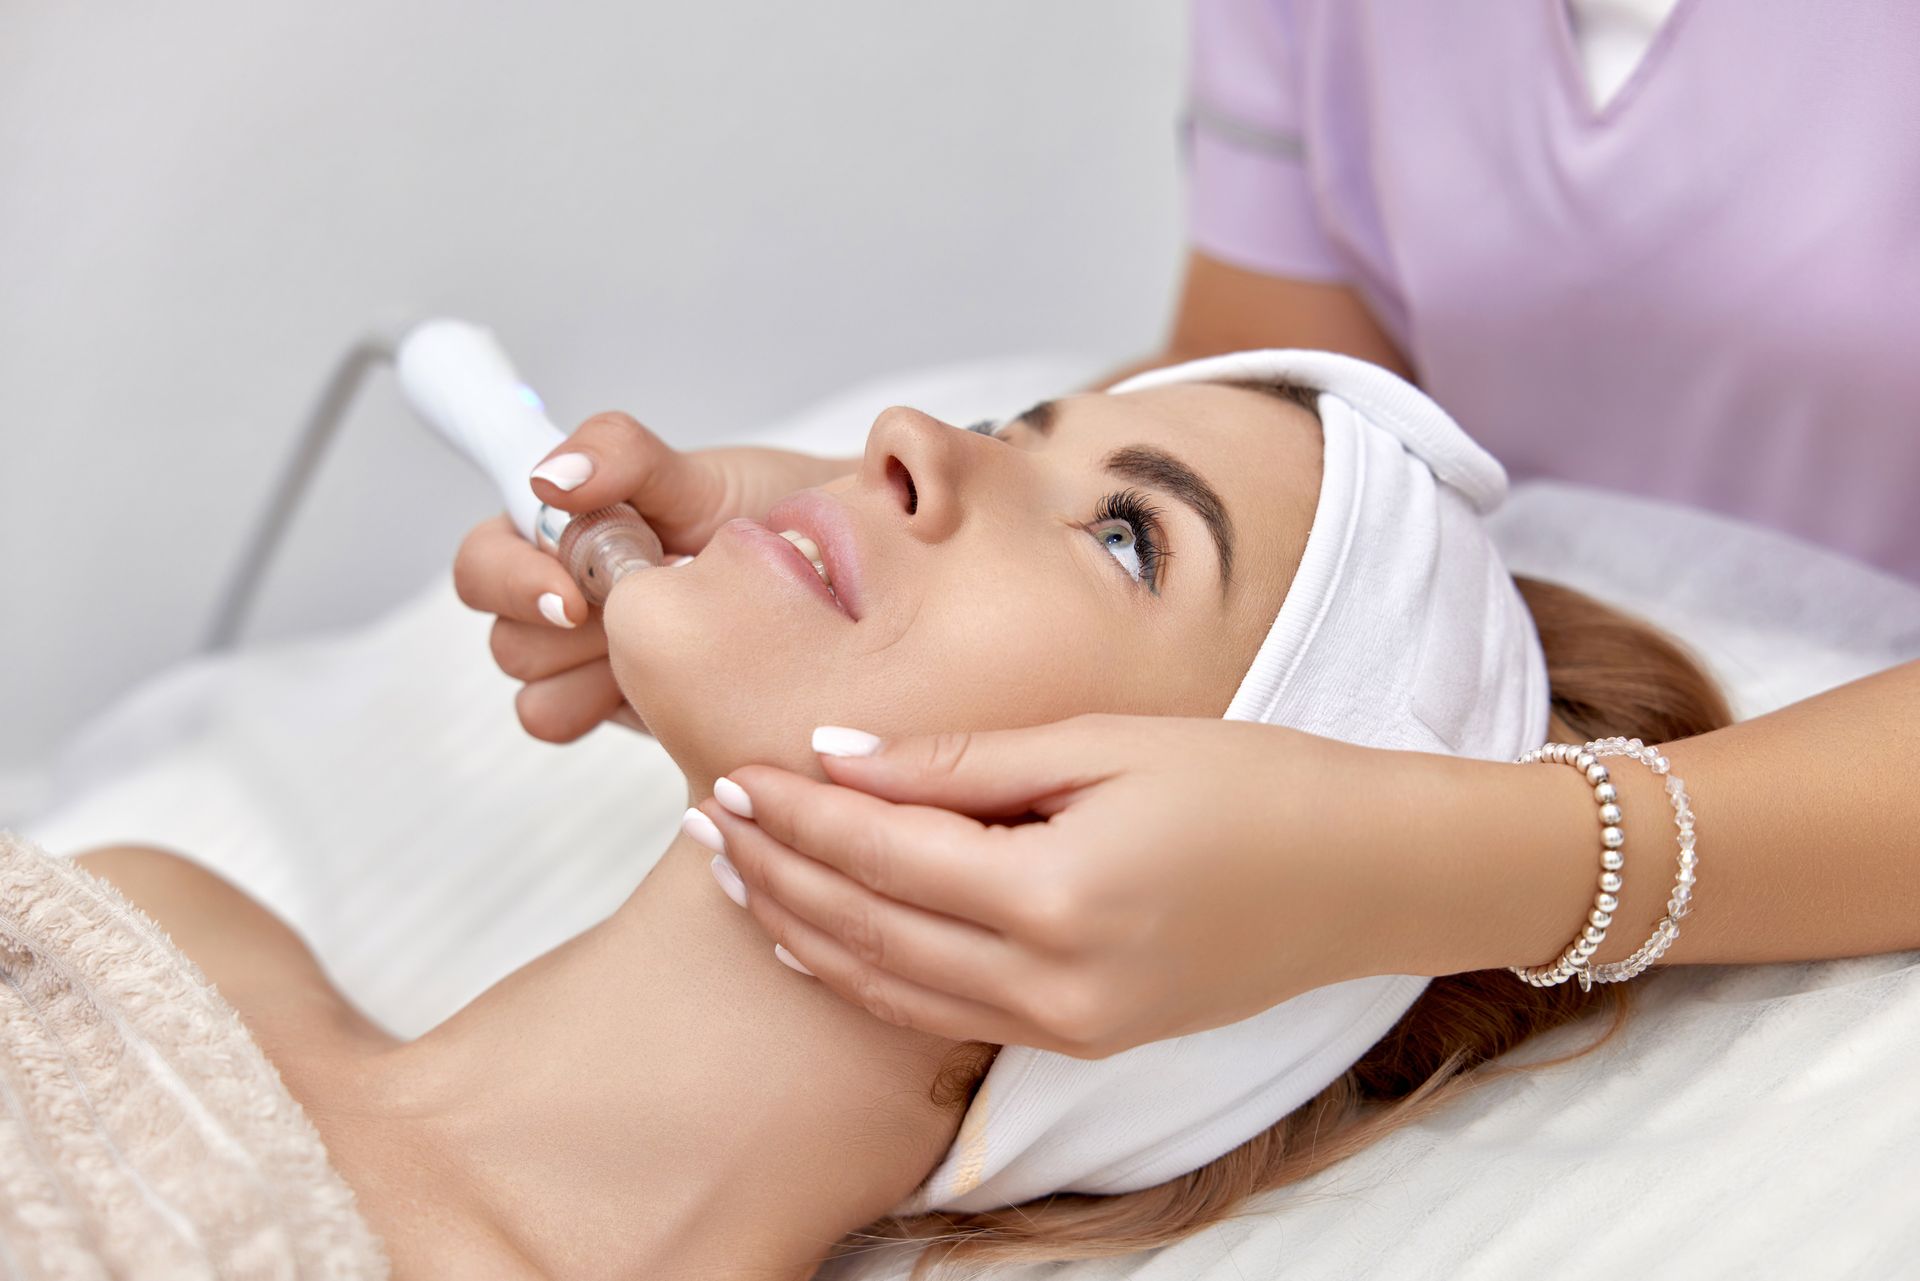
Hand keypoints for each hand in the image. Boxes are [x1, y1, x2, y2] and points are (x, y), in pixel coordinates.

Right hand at [452, 412, 851, 741]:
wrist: (850, 577)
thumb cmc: (773, 514)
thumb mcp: (702, 473)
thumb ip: (623, 456)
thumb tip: (550, 476)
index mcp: (562, 535)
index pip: (483, 561)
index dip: (512, 581)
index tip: (576, 595)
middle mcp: (563, 598)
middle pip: (505, 638)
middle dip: (567, 635)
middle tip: (641, 620)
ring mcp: (590, 662)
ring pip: (535, 696)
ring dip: (595, 677)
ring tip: (673, 648)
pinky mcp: (625, 709)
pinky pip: (576, 730)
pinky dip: (620, 713)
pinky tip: (681, 687)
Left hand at [693, 715, 1477, 1056]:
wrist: (1369, 875)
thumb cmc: (1256, 784)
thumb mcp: (1107, 743)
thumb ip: (962, 760)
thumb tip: (839, 753)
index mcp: (1059, 896)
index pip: (883, 854)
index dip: (799, 814)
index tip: (736, 772)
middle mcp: (1053, 984)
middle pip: (869, 927)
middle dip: (778, 871)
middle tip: (705, 817)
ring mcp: (1067, 1026)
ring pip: (891, 986)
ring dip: (804, 930)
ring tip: (733, 874)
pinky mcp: (1081, 1038)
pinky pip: (940, 1014)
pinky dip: (866, 977)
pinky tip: (815, 942)